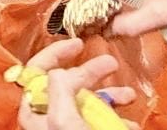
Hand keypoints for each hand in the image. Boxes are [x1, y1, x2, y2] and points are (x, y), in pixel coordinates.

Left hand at [16, 38, 137, 129]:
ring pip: (87, 104)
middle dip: (89, 72)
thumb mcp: (65, 120)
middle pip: (65, 85)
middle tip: (110, 63)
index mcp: (36, 114)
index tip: (77, 44)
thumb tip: (60, 70)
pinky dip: (117, 119)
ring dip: (109, 95)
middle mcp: (49, 121)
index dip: (54, 54)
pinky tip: (131, 121)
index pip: (35, 74)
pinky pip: (101, 124)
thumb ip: (59, 90)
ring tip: (128, 95)